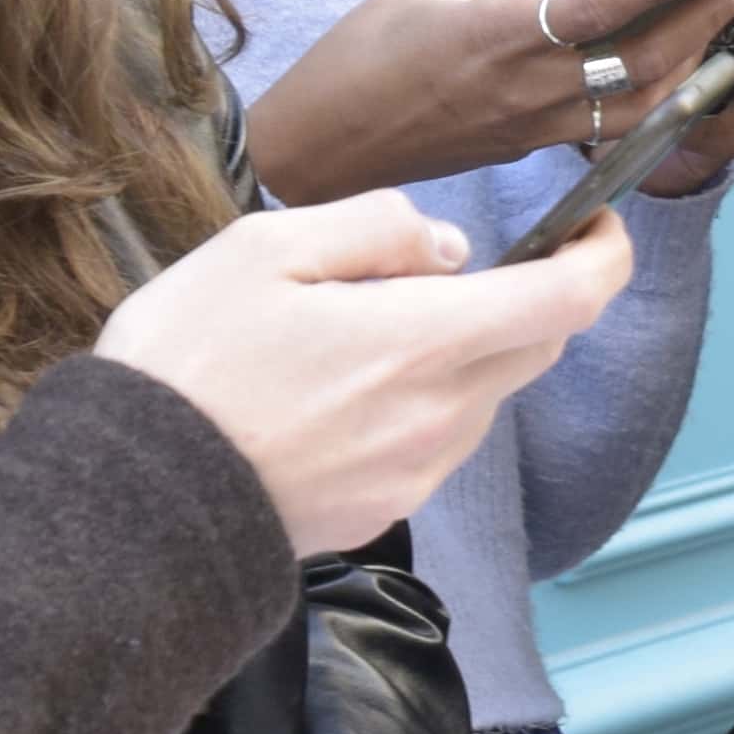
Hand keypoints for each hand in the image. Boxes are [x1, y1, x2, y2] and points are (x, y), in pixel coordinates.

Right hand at [100, 192, 635, 551]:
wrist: (128, 501)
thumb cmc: (186, 364)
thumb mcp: (264, 249)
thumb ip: (376, 230)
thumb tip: (448, 248)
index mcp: (423, 341)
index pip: (569, 299)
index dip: (604, 254)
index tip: (597, 223)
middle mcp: (440, 415)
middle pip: (537, 345)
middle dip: (529, 295)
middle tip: (459, 265)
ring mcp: (417, 471)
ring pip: (488, 394)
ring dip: (467, 351)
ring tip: (367, 329)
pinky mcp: (385, 510)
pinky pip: (439, 441)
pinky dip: (426, 401)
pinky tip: (345, 389)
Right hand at [242, 0, 733, 205]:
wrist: (317, 149)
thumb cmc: (356, 59)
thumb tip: (540, 2)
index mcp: (494, 41)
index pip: (592, 13)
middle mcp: (523, 92)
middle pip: (635, 65)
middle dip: (695, 23)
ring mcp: (528, 128)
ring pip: (632, 106)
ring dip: (685, 68)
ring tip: (719, 27)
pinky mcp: (524, 148)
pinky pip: (602, 125)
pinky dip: (645, 98)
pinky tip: (672, 70)